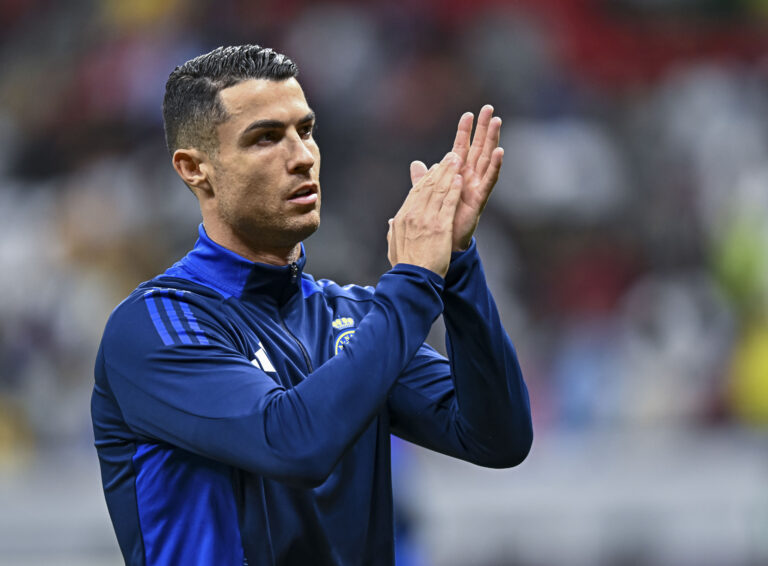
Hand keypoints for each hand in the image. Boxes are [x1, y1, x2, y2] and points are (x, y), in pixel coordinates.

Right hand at [387, 152, 462, 277]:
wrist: (413, 279)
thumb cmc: (405, 266)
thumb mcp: (394, 245)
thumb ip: (393, 230)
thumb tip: (390, 222)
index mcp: (402, 218)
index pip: (416, 192)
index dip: (427, 178)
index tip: (436, 168)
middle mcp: (413, 215)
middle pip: (428, 187)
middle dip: (440, 169)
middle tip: (450, 157)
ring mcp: (426, 220)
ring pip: (438, 191)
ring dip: (449, 173)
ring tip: (457, 160)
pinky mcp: (440, 227)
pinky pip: (448, 204)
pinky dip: (453, 190)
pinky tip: (459, 180)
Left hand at [410, 105, 503, 250]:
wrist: (441, 244)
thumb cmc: (438, 219)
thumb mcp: (428, 195)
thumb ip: (424, 178)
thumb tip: (416, 164)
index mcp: (457, 175)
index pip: (461, 148)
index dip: (464, 132)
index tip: (468, 113)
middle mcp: (469, 178)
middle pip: (478, 148)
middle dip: (484, 128)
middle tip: (489, 109)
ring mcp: (476, 187)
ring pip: (486, 158)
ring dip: (492, 139)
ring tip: (497, 122)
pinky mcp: (480, 199)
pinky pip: (489, 180)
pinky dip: (495, 165)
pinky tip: (500, 151)